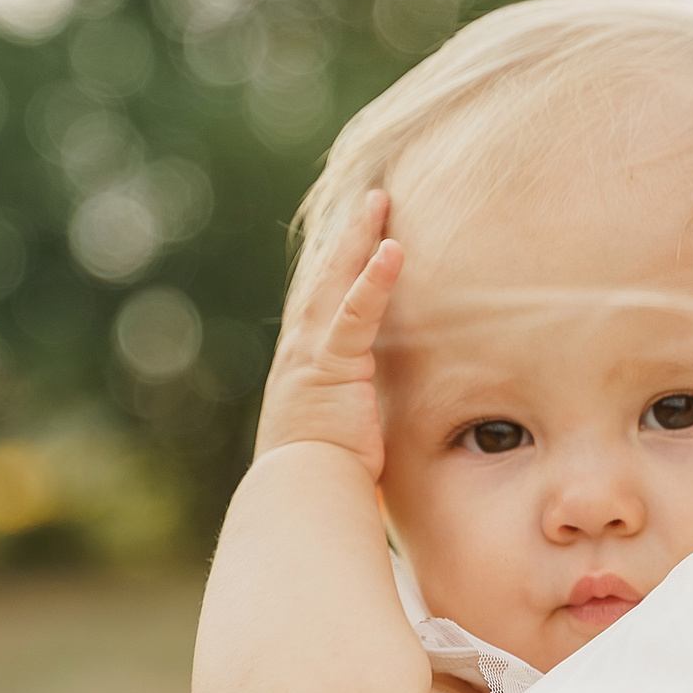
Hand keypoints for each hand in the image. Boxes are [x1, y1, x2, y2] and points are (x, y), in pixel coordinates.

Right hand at [255, 190, 401, 481]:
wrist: (301, 493)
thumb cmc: (322, 477)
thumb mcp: (336, 438)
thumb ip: (353, 418)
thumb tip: (376, 427)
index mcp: (303, 364)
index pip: (321, 302)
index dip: (337, 266)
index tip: (354, 236)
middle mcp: (300, 350)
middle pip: (325, 278)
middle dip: (348, 236)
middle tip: (372, 199)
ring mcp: (313, 353)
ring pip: (337, 281)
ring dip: (358, 238)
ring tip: (380, 201)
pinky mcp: (333, 364)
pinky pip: (358, 312)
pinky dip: (374, 278)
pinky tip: (392, 247)